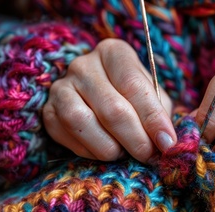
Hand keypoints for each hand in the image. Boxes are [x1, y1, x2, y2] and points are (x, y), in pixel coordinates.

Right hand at [43, 39, 175, 161]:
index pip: (134, 85)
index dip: (153, 118)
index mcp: (114, 53)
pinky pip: (65, 135)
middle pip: (111, 108)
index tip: (166, 143)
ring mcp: (61, 86)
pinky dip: (87, 151)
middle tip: (148, 156)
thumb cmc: (132, 99)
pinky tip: (102, 152)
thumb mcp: (152, 98)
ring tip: (124, 153)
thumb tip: (166, 143)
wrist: (97, 101)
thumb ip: (160, 115)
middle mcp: (83, 64)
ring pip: (81, 121)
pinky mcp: (48, 110)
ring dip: (108, 147)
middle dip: (135, 139)